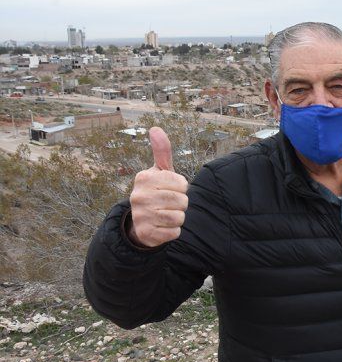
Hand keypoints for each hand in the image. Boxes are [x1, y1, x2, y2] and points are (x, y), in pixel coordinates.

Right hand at [128, 127, 188, 246]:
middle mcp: (138, 196)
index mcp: (144, 178)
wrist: (141, 222)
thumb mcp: (160, 172)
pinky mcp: (146, 233)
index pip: (182, 183)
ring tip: (166, 214)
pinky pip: (174, 232)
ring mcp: (140, 216)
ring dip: (178, 217)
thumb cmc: (156, 192)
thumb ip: (162, 152)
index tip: (170, 189)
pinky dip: (173, 231)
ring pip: (179, 217)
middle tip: (169, 204)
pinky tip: (163, 226)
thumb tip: (155, 128)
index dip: (181, 188)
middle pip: (182, 201)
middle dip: (181, 204)